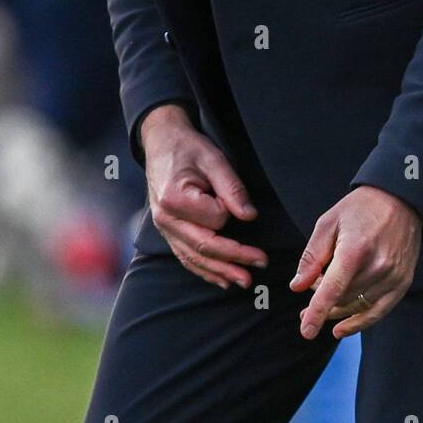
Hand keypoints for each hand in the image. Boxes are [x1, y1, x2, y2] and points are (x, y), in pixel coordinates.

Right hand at [139, 104, 267, 289]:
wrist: (161, 142)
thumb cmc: (187, 147)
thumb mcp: (213, 159)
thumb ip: (231, 188)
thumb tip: (249, 216)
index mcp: (174, 199)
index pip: (214, 218)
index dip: (230, 211)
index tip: (234, 197)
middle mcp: (165, 219)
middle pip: (204, 246)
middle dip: (234, 259)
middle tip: (261, 264)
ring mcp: (164, 228)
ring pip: (194, 258)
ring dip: (221, 272)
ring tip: (245, 280)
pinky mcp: (167, 231)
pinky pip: (186, 256)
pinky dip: (204, 270)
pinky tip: (221, 279)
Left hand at [289, 186, 422, 338]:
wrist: (400, 199)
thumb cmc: (360, 208)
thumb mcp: (328, 223)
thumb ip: (312, 256)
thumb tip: (298, 286)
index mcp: (355, 249)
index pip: (333, 289)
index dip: (317, 312)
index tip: (305, 330)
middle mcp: (377, 266)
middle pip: (343, 299)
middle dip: (322, 302)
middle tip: (307, 299)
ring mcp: (393, 276)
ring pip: (358, 306)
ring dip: (338, 310)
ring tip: (323, 308)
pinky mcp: (403, 282)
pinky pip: (379, 311)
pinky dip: (360, 322)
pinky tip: (342, 328)